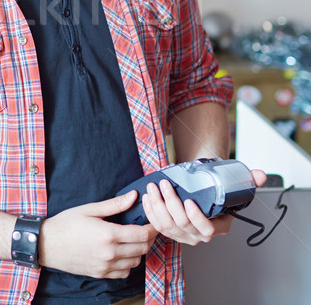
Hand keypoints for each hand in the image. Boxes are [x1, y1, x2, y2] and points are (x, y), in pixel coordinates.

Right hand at [39, 191, 157, 278]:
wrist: (47, 244)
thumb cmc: (66, 224)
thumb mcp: (90, 209)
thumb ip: (114, 204)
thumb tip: (133, 196)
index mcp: (109, 234)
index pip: (141, 234)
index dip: (152, 227)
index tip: (153, 221)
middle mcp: (110, 253)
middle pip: (142, 249)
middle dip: (148, 238)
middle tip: (146, 228)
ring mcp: (105, 266)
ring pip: (135, 262)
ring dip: (139, 251)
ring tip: (133, 239)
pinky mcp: (100, 274)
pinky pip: (124, 273)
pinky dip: (128, 264)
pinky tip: (122, 253)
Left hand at [142, 168, 266, 246]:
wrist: (201, 191)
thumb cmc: (216, 188)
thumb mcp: (234, 184)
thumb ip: (249, 180)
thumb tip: (262, 175)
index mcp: (218, 227)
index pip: (207, 230)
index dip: (197, 218)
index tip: (189, 202)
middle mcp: (199, 235)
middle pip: (183, 224)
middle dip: (171, 204)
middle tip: (164, 184)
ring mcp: (183, 235)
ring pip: (167, 225)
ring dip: (157, 206)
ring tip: (153, 187)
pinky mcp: (169, 230)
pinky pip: (157, 225)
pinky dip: (150, 212)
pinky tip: (146, 197)